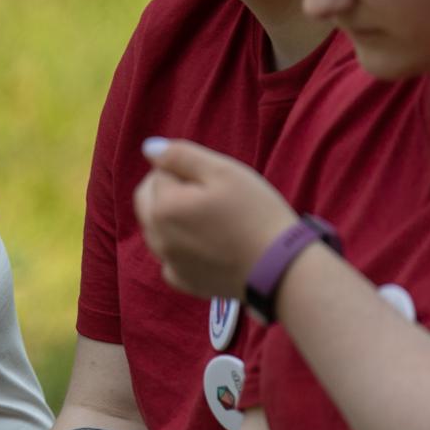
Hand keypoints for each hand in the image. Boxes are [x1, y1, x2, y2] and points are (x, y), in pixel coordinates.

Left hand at [133, 139, 297, 299]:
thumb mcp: (223, 172)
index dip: (186, 171)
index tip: (214, 182)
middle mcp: (157, 237)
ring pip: (157, 228)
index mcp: (163, 207)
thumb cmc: (256, 214)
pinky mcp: (182, 281)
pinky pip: (169, 256)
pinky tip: (207, 244)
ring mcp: (168, 262)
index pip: (159, 173)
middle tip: (208, 195)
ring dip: (172, 217)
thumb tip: (149, 148)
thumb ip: (181, 156)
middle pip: (148, 200)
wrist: (281, 268)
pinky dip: (181, 246)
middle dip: (169, 190)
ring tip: (211, 219)